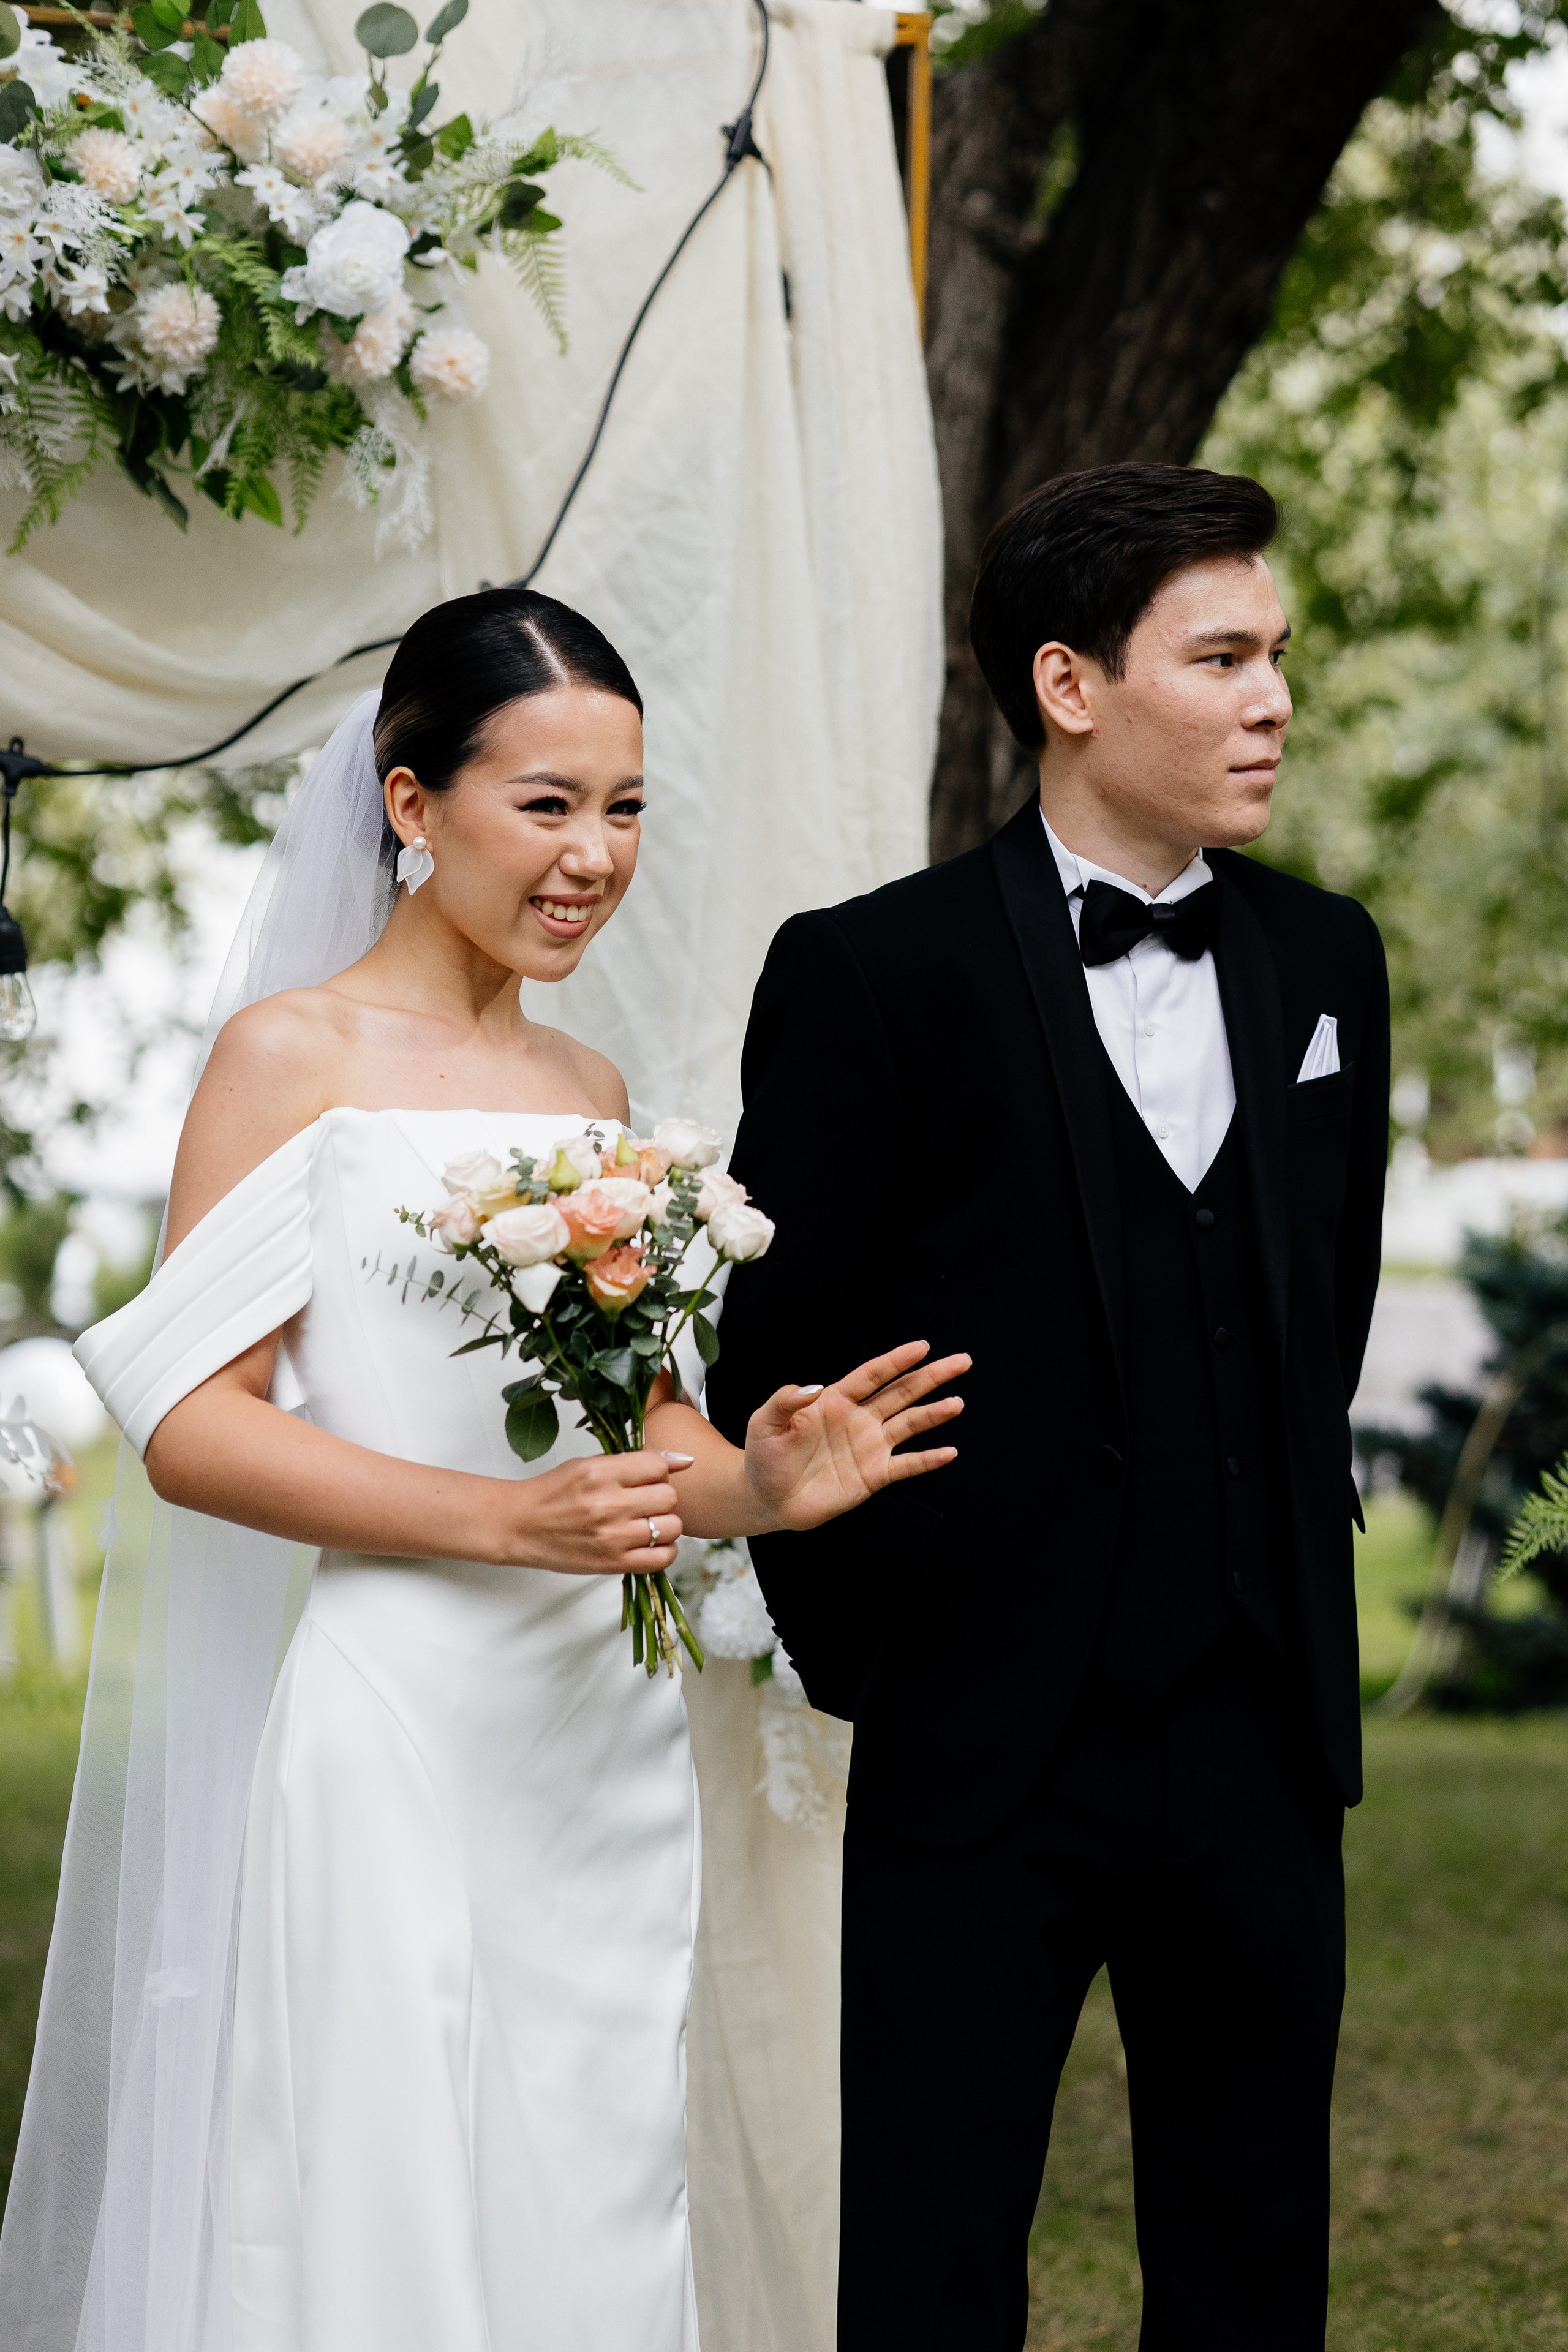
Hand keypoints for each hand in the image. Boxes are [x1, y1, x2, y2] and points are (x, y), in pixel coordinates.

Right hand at [495, 1448, 690, 1575]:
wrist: (519, 1526)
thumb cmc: (551, 1494)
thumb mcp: (588, 1464)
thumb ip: (633, 1461)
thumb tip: (682, 1460)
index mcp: (601, 1473)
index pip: (658, 1467)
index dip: (657, 1471)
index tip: (647, 1478)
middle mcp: (609, 1504)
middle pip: (669, 1496)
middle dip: (661, 1497)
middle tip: (644, 1501)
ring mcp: (613, 1537)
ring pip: (672, 1526)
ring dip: (665, 1524)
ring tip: (646, 1523)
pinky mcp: (613, 1564)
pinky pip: (663, 1558)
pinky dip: (664, 1550)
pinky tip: (649, 1543)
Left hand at [741, 1341, 968, 1533]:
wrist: (766, 1498)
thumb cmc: (764, 1455)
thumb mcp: (765, 1421)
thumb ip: (785, 1400)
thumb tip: (813, 1387)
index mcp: (835, 1400)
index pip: (873, 1375)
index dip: (897, 1360)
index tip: (923, 1346)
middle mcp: (859, 1419)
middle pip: (902, 1392)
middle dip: (932, 1376)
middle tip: (961, 1361)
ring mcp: (869, 1447)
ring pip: (910, 1424)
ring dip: (934, 1414)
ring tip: (957, 1403)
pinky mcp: (873, 1476)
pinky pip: (906, 1465)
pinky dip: (927, 1459)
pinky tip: (949, 1452)